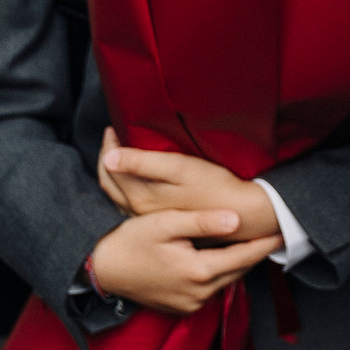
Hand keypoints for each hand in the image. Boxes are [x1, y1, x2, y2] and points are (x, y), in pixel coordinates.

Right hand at [88, 208, 281, 314]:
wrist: (100, 269)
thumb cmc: (130, 240)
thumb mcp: (165, 222)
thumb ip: (202, 221)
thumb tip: (236, 219)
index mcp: (198, 271)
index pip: (243, 256)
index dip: (265, 243)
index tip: (283, 231)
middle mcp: (198, 293)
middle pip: (239, 270)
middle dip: (258, 253)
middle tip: (277, 236)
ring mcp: (190, 304)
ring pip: (226, 281)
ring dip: (240, 264)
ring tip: (257, 245)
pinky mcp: (181, 308)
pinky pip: (211, 290)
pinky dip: (221, 274)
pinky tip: (226, 259)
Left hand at [98, 130, 279, 243]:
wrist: (242, 214)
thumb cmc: (214, 186)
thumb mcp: (180, 169)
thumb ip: (143, 163)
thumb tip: (109, 158)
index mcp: (139, 197)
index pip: (110, 168)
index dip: (109, 145)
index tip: (114, 128)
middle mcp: (137, 211)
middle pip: (110, 182)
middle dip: (108, 158)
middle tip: (114, 138)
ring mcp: (148, 219)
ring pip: (119, 194)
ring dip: (116, 173)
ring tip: (123, 154)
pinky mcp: (161, 222)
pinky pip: (132, 204)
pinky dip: (128, 188)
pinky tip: (139, 179)